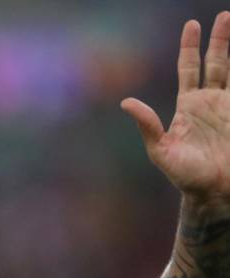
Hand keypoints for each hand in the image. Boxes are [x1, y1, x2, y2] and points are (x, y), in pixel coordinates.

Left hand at [122, 12, 229, 199]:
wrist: (214, 192)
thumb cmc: (185, 175)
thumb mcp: (161, 151)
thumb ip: (147, 126)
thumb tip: (126, 102)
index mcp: (189, 106)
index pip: (189, 68)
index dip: (190, 47)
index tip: (193, 24)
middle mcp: (211, 102)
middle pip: (217, 62)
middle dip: (220, 39)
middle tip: (224, 16)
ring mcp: (229, 108)